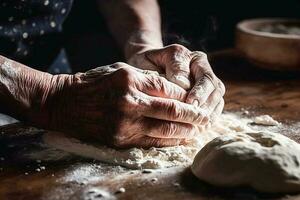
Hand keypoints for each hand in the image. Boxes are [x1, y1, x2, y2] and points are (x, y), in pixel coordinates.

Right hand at [31, 62, 207, 147]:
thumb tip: (175, 92)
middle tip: (208, 118)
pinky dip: (169, 142)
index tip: (197, 100)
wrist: (64, 103)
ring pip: (166, 131)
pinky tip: (180, 139)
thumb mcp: (121, 71)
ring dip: (187, 131)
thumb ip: (148, 81)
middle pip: (174, 112)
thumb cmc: (93, 83)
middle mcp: (130, 103)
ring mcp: (125, 124)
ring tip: (199, 130)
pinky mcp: (120, 140)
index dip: (188, 96)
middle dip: (195, 116)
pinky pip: (152, 143)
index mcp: (131, 80)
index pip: (170, 89)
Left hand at [127, 44, 224, 124]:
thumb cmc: (150, 62)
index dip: (200, 93)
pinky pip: (209, 116)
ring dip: (206, 117)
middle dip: (205, 107)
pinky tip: (193, 130)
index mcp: (198, 61)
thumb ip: (175, 65)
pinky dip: (203, 124)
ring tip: (194, 126)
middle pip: (216, 94)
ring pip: (216, 106)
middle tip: (193, 118)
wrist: (144, 70)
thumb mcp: (160, 57)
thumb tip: (185, 83)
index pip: (207, 79)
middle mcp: (206, 76)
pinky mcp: (203, 106)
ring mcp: (207, 91)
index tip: (190, 103)